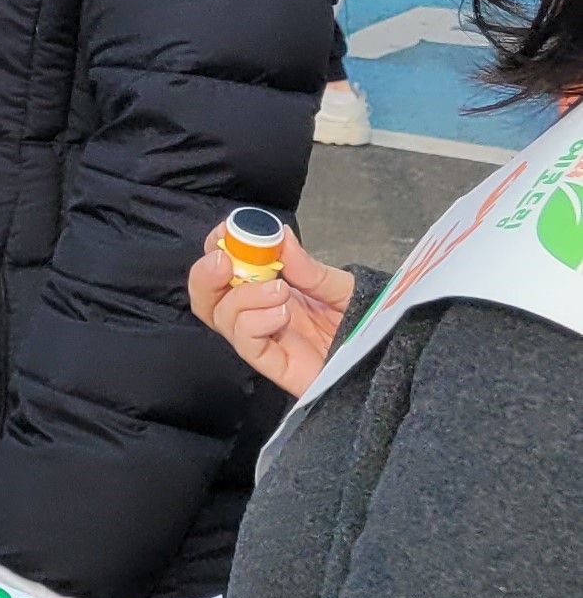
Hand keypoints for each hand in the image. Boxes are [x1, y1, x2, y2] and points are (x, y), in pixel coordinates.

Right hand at [186, 224, 356, 396]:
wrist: (392, 360)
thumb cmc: (368, 323)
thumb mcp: (340, 287)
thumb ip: (307, 267)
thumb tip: (279, 234)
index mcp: (268, 290)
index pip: (225, 268)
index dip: (218, 247)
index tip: (227, 231)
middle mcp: (258, 314)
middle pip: (208, 297)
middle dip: (206, 275)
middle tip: (225, 260)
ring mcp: (265, 341)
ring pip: (221, 318)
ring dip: (242, 297)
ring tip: (281, 290)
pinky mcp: (275, 366)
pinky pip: (247, 345)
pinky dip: (255, 323)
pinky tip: (282, 314)